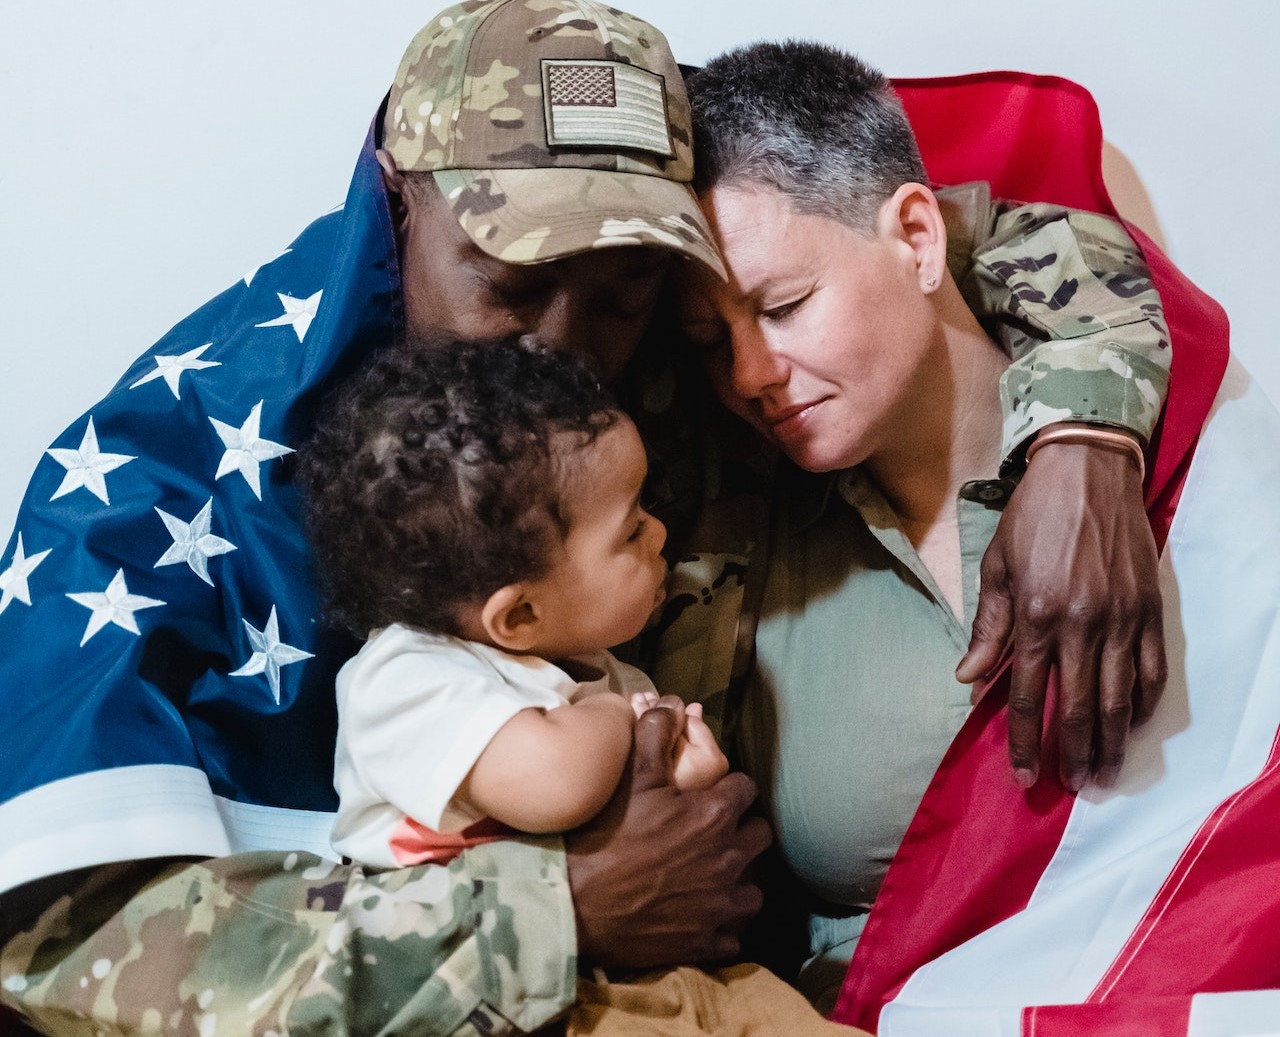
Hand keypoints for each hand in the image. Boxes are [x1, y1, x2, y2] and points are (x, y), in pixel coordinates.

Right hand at [565, 704, 770, 969]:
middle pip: (760, 835)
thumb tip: (671, 703)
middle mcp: (730, 857)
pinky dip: (721, 924)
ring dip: (738, 879)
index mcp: (716, 814)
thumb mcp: (632, 778)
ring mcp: (724, 903)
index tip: (711, 796)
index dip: (730, 789)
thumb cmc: (607, 836)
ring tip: (711, 876)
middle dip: (741, 830)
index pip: (747, 789)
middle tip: (713, 833)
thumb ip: (655, 734)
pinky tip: (699, 914)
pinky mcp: (712, 941)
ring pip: (755, 888)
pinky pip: (734, 933)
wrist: (577, 906)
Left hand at [957, 433, 1165, 790]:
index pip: (1026, 694)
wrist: (1087, 471)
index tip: (1024, 775)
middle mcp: (1080, 623)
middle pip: (1077, 707)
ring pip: (1118, 698)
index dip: (1024, 740)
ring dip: (1110, 742)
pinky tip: (1132, 726)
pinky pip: (1151, 670)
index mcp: (1034, 615)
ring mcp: (1120, 618)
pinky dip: (1143, 704)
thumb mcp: (996, 567)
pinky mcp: (1149, 610)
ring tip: (1104, 775)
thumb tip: (968, 678)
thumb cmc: (1032, 518)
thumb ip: (987, 628)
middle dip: (1072, 754)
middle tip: (1071, 788)